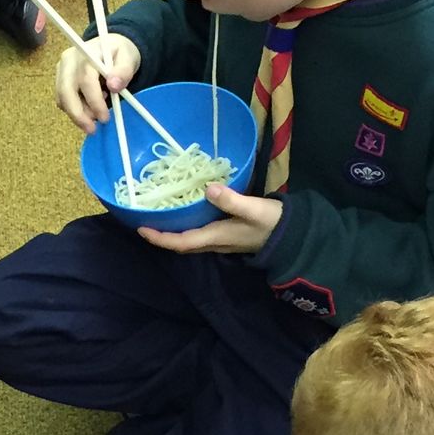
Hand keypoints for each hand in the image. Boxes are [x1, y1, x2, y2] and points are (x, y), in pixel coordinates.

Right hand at [55, 33, 140, 132]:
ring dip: (78, 114)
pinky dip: (76, 110)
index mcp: (85, 53)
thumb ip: (123, 71)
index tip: (105, 117)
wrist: (109, 47)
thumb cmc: (119, 53)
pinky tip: (90, 106)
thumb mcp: (128, 58)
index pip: (86, 80)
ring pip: (62, 100)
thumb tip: (114, 86)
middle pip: (66, 92)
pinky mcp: (59, 81)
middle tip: (92, 130)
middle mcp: (68, 62)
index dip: (94, 102)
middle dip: (78, 115)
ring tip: (98, 113)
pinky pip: (63, 101)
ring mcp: (61, 71)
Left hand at [139, 183, 282, 254]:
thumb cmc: (273, 222)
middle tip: (144, 222)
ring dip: (172, 233)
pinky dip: (186, 227)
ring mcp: (221, 241)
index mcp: (216, 237)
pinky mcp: (227, 235)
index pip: (181, 242)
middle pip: (181, 245)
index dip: (160, 238)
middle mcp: (215, 243)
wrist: (292, 235)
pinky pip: (199, 235)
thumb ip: (231, 200)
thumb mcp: (254, 208)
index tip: (141, 229)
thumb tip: (208, 189)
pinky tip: (185, 212)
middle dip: (161, 237)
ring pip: (190, 241)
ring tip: (158, 217)